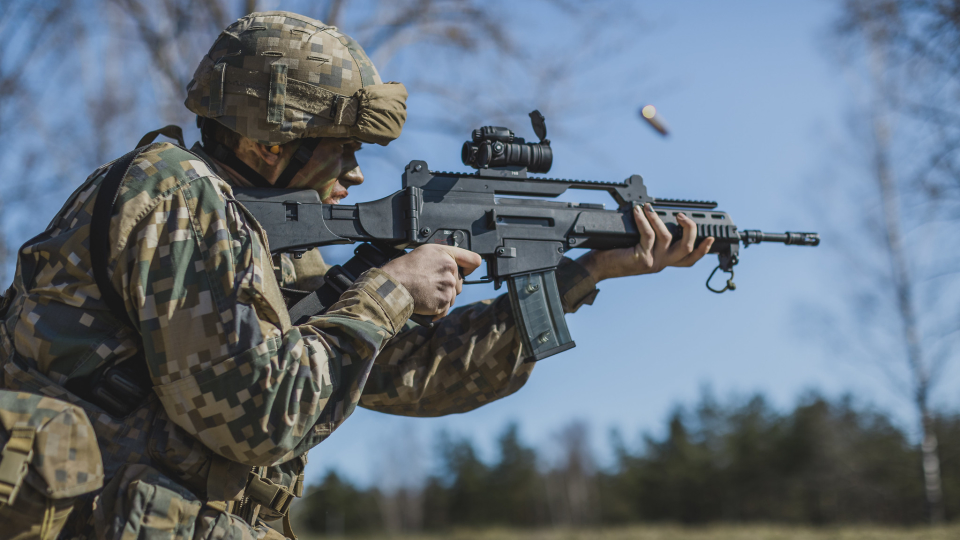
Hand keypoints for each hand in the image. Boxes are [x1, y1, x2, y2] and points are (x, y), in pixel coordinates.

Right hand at [381, 244, 482, 316]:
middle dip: (447, 286)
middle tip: (430, 285)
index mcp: (448, 257)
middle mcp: (451, 272)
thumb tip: (456, 265)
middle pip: (459, 284)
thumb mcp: (426, 251)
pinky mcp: (442, 302)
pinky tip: (425, 303)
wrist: (393, 285)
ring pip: (452, 297)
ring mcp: (448, 288)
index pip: (474, 261)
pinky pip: (444, 309)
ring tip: (425, 293)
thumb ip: (445, 256)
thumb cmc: (405, 268)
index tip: (465, 272)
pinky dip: (436, 310)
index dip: (469, 267)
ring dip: (441, 299)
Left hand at [580, 203, 715, 280]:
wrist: (598, 266)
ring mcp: (653, 262)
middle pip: (687, 249)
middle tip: (682, 216)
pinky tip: (639, 212)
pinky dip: (644, 220)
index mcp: (664, 261)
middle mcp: (662, 263)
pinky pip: (648, 234)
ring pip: (667, 237)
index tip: (710, 238)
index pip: (689, 260)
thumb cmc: (616, 253)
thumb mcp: (639, 247)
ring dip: (659, 219)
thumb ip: (652, 239)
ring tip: (650, 208)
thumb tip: (658, 215)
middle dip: (689, 229)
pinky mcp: (642, 258)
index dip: (703, 250)